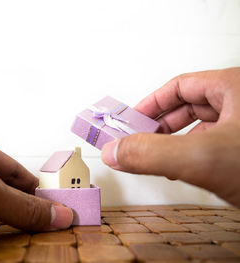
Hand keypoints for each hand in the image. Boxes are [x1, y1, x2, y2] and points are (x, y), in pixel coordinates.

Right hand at [102, 67, 239, 206]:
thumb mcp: (203, 157)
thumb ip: (153, 153)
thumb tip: (115, 151)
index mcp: (236, 87)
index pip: (180, 86)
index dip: (151, 103)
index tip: (132, 120)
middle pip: (190, 105)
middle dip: (161, 125)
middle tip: (140, 138)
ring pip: (202, 126)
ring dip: (176, 141)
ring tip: (158, 155)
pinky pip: (214, 143)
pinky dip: (193, 154)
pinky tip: (185, 168)